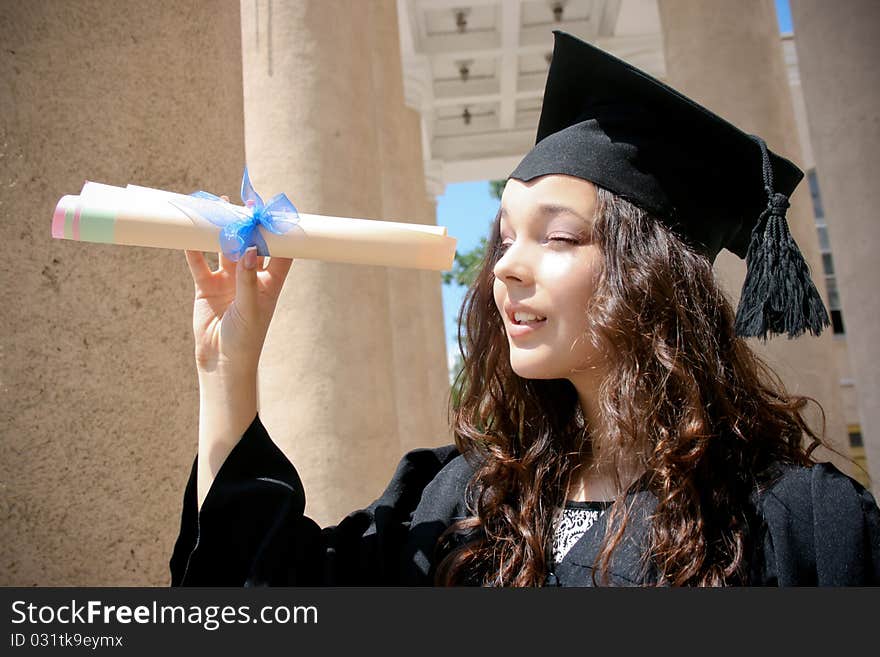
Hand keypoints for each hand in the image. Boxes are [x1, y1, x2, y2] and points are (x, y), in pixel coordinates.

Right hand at [184, 197, 292, 373]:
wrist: (220, 361)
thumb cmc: (245, 338)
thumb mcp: (250, 308)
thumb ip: (247, 279)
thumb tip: (249, 249)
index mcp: (270, 283)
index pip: (279, 252)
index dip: (278, 233)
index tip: (275, 213)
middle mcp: (250, 277)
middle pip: (250, 244)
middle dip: (247, 225)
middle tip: (245, 204)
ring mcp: (228, 280)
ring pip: (224, 249)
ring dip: (221, 230)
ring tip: (219, 207)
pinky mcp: (206, 286)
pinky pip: (200, 262)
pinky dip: (194, 248)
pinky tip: (190, 231)